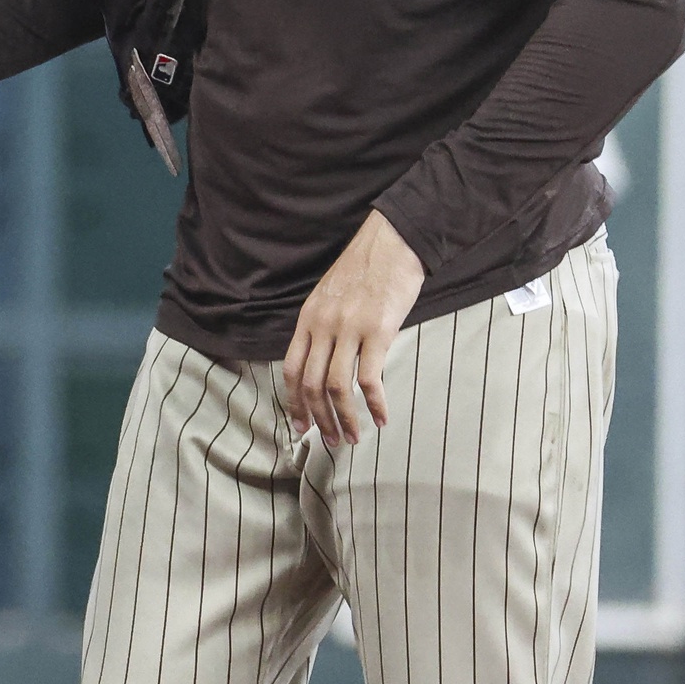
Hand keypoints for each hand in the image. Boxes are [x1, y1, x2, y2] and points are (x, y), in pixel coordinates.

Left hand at [281, 210, 425, 447]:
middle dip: (319, 419)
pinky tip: (381, 417)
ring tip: (354, 437)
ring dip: (345, 418)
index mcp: (309, 318)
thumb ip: (323, 327)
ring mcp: (349, 329)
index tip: (301, 426)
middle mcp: (323, 325)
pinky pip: (370, 378)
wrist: (392, 242)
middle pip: (311, 385)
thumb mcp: (330, 296)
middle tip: (330, 441)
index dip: (293, 402)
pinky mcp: (378, 330)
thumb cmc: (365, 269)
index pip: (292, 369)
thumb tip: (324, 363)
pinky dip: (374, 403)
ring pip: (337, 387)